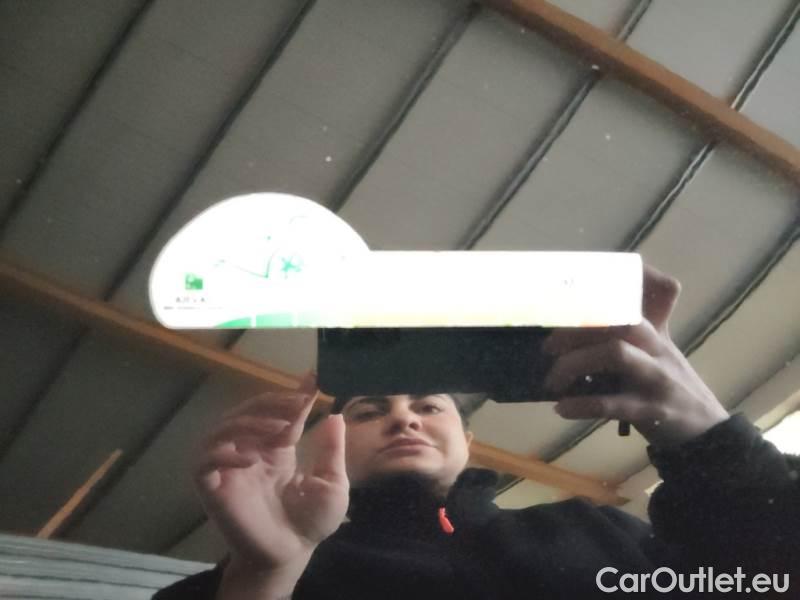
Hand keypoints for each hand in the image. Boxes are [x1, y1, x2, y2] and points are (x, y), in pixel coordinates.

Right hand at [193, 375, 348, 574]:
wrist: (293, 555)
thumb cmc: (310, 522)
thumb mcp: (332, 482)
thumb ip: (331, 450)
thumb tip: (336, 414)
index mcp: (274, 449)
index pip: (276, 412)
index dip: (291, 395)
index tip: (313, 378)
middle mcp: (248, 452)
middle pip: (245, 412)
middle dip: (270, 403)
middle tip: (297, 404)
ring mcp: (228, 469)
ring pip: (220, 430)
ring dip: (248, 423)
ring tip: (278, 432)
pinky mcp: (212, 489)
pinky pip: (204, 463)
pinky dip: (223, 455)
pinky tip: (251, 460)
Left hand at [541, 264, 728, 446]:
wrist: (708, 433)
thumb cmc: (670, 389)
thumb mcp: (653, 356)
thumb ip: (625, 340)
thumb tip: (571, 333)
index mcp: (652, 334)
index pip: (628, 301)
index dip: (595, 297)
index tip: (560, 304)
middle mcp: (656, 349)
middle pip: (617, 321)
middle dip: (577, 329)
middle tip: (548, 348)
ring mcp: (656, 378)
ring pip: (615, 354)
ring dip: (575, 363)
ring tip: (552, 381)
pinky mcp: (653, 410)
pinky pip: (612, 403)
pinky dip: (582, 405)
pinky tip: (562, 408)